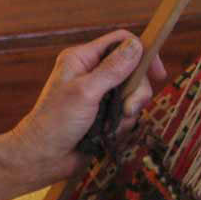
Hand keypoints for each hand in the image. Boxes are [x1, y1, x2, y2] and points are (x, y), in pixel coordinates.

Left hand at [2, 30, 168, 185]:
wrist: (44, 157)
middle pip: (133, 70)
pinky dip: (123, 124)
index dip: (142, 52)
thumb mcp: (85, 92)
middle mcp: (92, 72)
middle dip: (136, 91)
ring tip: (112, 125)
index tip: (156, 73)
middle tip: (127, 108)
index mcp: (82, 58)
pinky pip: (128, 113)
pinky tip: (108, 133)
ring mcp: (100, 93)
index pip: (121, 41)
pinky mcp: (105, 113)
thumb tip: (136, 45)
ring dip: (129, 112)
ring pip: (133, 94)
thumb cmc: (55, 122)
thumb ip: (112, 69)